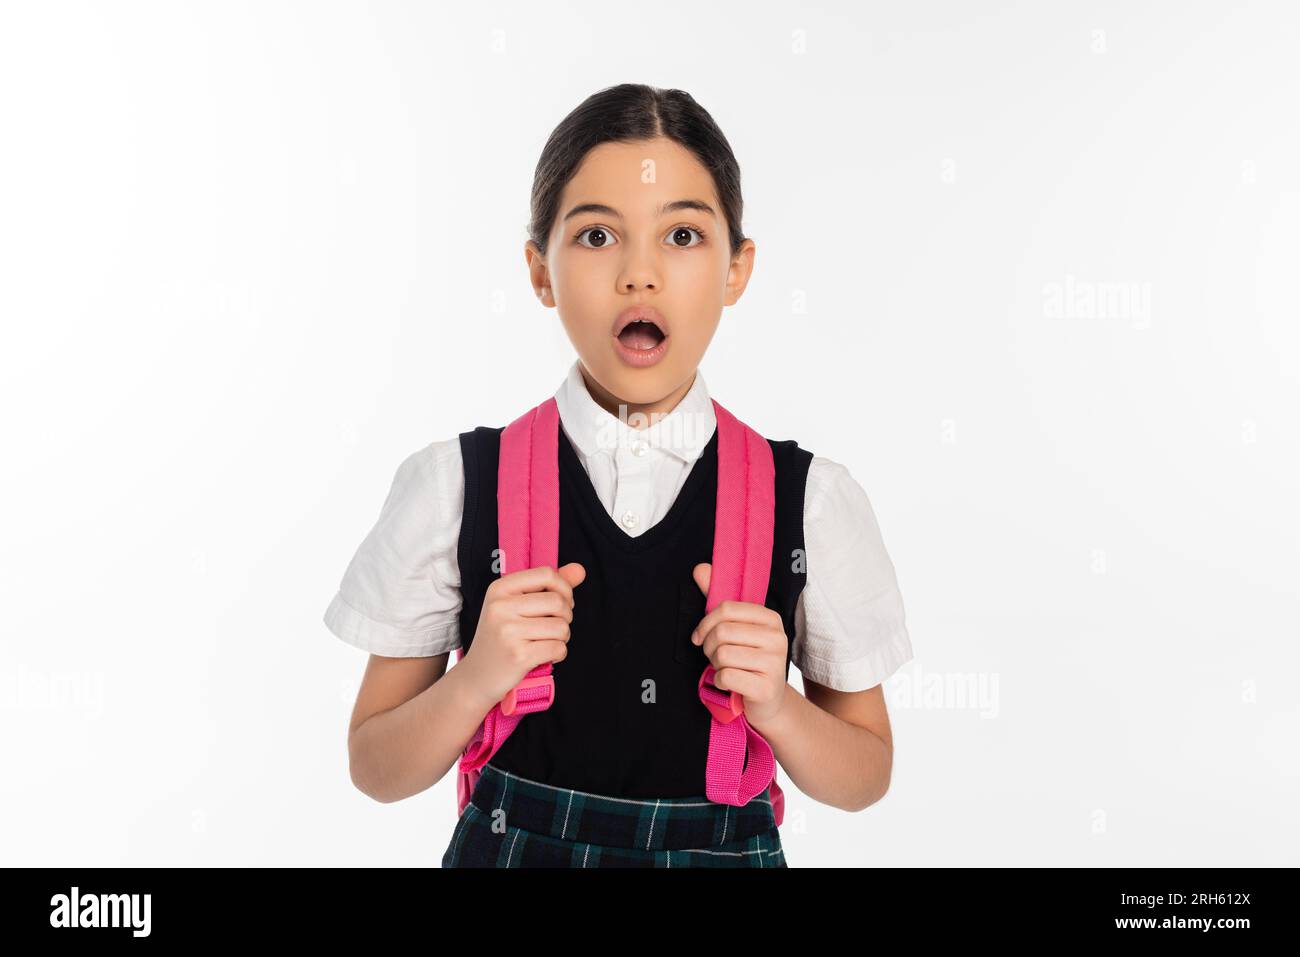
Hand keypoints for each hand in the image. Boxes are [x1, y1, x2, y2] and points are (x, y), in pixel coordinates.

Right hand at [460, 562, 585, 709]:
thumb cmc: (501, 638)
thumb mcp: (517, 606)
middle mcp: (501, 607)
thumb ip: (550, 586)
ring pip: (561, 627)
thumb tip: (580, 569)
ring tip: (545, 642)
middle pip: (558, 602)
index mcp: (499, 589)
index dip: (564, 588)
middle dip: (566, 617)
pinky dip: (558, 654)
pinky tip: (543, 656)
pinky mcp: (518, 655)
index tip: (560, 603)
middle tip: (553, 627)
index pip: (547, 574)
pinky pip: (558, 648)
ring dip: (562, 638)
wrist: (476, 677)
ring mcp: (508, 631)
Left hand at [689, 562, 789, 726]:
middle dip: (708, 647)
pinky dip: (719, 682)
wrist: (767, 702)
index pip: (726, 608)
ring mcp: (775, 663)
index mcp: (770, 618)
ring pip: (722, 654)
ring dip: (715, 665)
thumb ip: (717, 598)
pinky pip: (726, 676)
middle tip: (713, 657)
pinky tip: (730, 684)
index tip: (700, 637)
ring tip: (725, 669)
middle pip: (722, 632)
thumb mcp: (734, 629)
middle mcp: (777, 637)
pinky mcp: (767, 688)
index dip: (705, 623)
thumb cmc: (747, 661)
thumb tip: (700, 568)